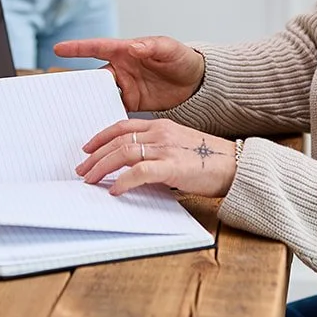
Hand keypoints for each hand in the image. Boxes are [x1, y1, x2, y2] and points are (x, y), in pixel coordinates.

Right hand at [52, 35, 204, 110]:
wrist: (197, 82)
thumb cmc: (182, 58)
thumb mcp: (169, 49)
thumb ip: (151, 47)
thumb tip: (133, 46)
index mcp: (126, 51)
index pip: (97, 48)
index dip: (77, 48)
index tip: (58, 48)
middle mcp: (121, 69)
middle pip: (94, 77)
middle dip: (78, 85)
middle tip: (61, 95)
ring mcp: (126, 87)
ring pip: (101, 96)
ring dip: (90, 104)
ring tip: (74, 115)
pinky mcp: (133, 104)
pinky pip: (114, 110)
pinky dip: (106, 117)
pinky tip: (98, 127)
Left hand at [76, 118, 235, 197]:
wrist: (235, 165)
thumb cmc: (209, 160)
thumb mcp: (178, 147)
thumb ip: (156, 152)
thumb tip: (132, 169)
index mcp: (161, 125)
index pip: (123, 126)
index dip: (101, 137)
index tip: (87, 149)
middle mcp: (160, 133)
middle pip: (118, 141)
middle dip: (95, 156)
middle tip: (81, 170)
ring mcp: (166, 148)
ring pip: (123, 153)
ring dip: (102, 168)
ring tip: (90, 180)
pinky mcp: (172, 166)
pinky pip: (139, 172)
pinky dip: (123, 181)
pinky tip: (114, 191)